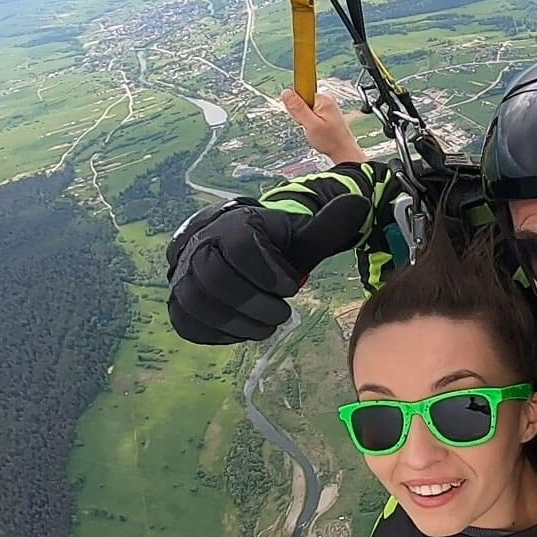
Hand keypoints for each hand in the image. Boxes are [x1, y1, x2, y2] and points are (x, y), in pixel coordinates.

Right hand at [166, 195, 370, 344]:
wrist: (245, 251)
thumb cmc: (280, 245)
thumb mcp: (307, 235)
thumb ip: (330, 224)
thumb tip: (359, 204)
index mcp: (233, 222)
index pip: (241, 247)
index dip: (269, 273)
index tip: (290, 287)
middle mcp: (199, 243)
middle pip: (214, 278)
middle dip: (253, 304)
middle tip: (281, 315)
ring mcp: (183, 273)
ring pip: (196, 303)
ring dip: (236, 323)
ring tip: (265, 327)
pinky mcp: (178, 299)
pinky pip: (186, 321)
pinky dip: (215, 333)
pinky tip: (242, 331)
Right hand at [281, 89, 367, 164]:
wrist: (344, 152)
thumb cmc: (331, 141)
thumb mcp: (311, 125)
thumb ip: (298, 109)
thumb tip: (286, 93)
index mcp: (323, 99)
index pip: (301, 92)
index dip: (297, 107)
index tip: (301, 117)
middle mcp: (326, 99)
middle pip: (303, 101)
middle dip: (301, 116)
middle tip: (309, 127)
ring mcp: (326, 106)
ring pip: (306, 110)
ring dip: (306, 121)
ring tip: (315, 131)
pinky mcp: (325, 113)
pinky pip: (310, 115)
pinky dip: (310, 124)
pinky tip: (317, 131)